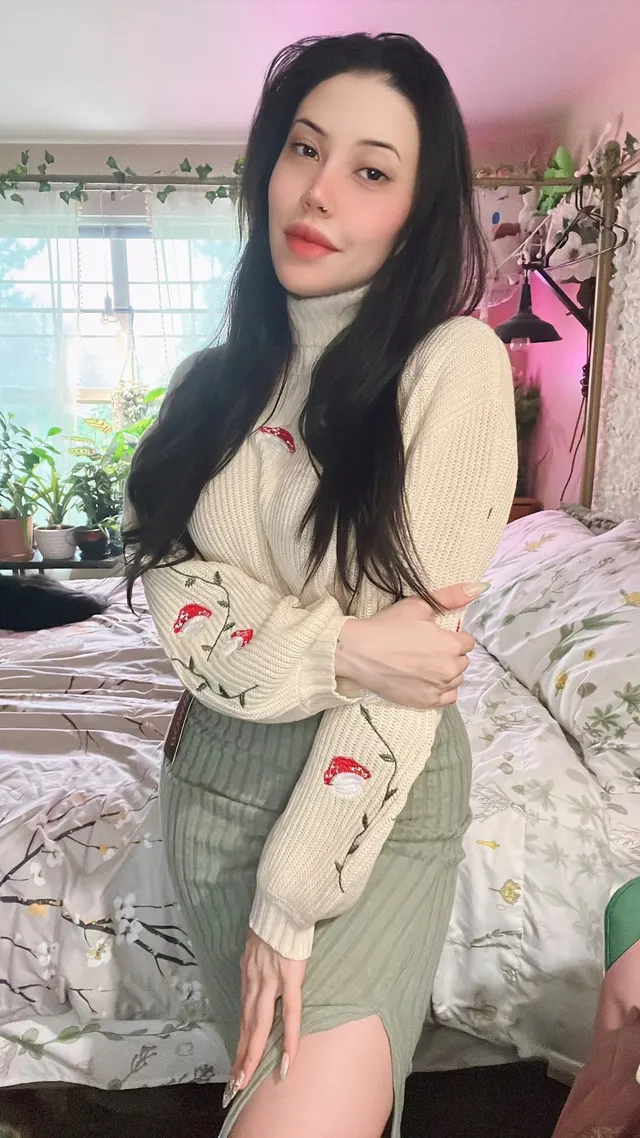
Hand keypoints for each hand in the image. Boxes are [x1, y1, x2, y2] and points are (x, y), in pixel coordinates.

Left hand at [224, 930, 306, 1108]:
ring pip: (259, 1024)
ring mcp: (270, 980)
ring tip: (246, 1080)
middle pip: (246, 1026)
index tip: (235, 1065)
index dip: (240, 1041)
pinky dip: (287, 1039)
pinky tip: (286, 1060)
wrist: (284, 900)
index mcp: (249, 974)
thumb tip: (259, 973)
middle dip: (240, 1057)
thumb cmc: (277, 919)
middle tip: (234, 1085)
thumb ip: (258, 961)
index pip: (243, 1014)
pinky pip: (290, 1013)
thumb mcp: (259, 943)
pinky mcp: (289, 977)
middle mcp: (254, 981)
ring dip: (252, 1055)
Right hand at [335, 582, 484, 709]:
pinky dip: (442, 690)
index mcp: (451, 645)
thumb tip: (479, 588)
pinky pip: (448, 698)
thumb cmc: (387, 626)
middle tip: (428, 649)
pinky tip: (428, 681)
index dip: (453, 637)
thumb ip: (451, 597)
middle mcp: (450, 669)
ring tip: (426, 664)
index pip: (467, 642)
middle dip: (450, 654)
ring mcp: (438, 688)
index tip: (436, 636)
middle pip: (463, 661)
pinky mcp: (426, 702)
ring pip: (456, 679)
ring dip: (447, 672)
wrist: (359, 652)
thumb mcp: (418, 605)